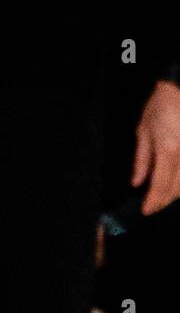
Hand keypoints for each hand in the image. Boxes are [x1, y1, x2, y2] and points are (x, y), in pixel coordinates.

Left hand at [131, 80, 179, 215]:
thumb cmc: (162, 102)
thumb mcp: (144, 130)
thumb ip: (142, 159)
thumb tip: (138, 182)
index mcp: (169, 149)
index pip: (161, 185)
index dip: (153, 201)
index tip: (145, 210)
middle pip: (178, 187)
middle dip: (165, 200)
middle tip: (153, 205)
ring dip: (176, 191)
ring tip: (163, 194)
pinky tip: (175, 181)